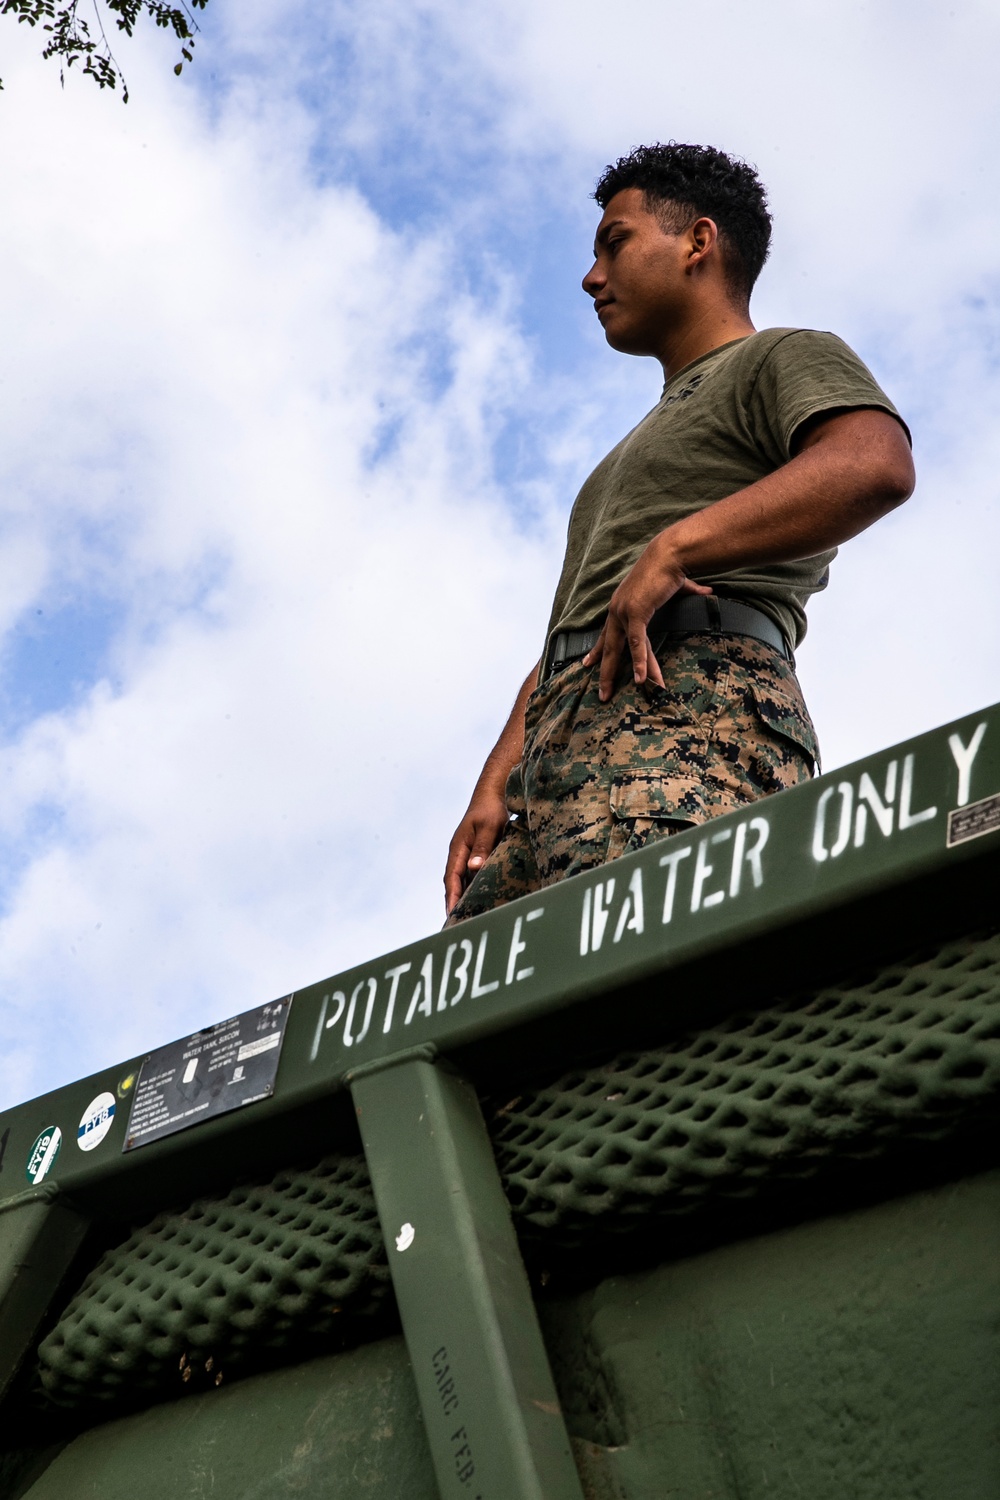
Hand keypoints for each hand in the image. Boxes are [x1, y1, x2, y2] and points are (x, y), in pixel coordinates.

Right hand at [444, 786, 508, 914]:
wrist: (493, 792)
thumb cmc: (491, 809)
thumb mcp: (489, 827)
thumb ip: (481, 847)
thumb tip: (473, 868)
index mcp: (458, 848)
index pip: (451, 878)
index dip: (451, 898)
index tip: (452, 915)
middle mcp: (459, 853)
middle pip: (452, 883)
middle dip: (453, 903)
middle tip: (456, 925)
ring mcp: (466, 853)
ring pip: (461, 880)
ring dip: (462, 897)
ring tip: (466, 917)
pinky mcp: (475, 853)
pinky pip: (470, 874)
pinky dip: (471, 887)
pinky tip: (478, 898)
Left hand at [583, 533, 712, 701]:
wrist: (671, 553)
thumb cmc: (673, 565)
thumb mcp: (678, 585)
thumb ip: (691, 591)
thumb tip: (709, 592)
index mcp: (622, 604)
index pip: (606, 632)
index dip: (598, 649)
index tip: (589, 663)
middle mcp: (618, 609)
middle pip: (608, 647)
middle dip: (603, 670)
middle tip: (601, 692)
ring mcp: (624, 611)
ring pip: (620, 650)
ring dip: (615, 674)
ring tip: (609, 696)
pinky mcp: (635, 612)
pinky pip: (637, 643)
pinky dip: (640, 661)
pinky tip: (641, 680)